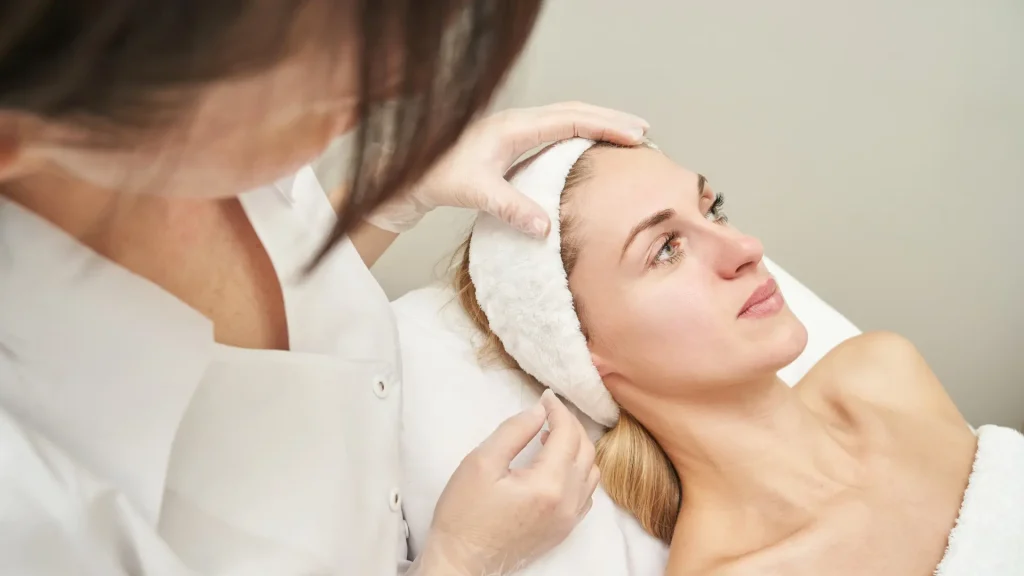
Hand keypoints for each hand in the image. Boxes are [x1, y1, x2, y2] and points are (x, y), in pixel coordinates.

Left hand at [364, 102, 647, 235]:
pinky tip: (591, 147)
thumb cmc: (435, 178)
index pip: (570, 118)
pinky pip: (555, 130)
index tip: (635, 136)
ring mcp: (513, 130)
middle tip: (645, 131)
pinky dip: (580, 134)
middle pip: (574, 111)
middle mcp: (516, 122)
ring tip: (628, 135)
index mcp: (513, 127)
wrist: (408, 176)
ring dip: (598, 124)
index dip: (606, 126)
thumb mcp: (474, 193)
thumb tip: (545, 228)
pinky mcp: (510, 143)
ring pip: (566, 118)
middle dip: (611, 119)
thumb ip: (510, 208)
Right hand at [419, 390, 599, 575]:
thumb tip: (539, 411)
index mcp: (549, 484)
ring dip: (577, 447)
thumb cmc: (464, 514)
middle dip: (570, 424)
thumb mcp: (481, 462)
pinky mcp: (564, 530)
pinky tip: (556, 465)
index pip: (567, 434)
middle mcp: (568, 503)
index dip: (558, 410)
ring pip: (591, 472)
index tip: (545, 396)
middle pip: (586, 450)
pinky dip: (578, 471)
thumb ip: (514, 431)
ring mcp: (569, 520)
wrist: (461, 561)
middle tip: (549, 411)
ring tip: (552, 436)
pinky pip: (585, 493)